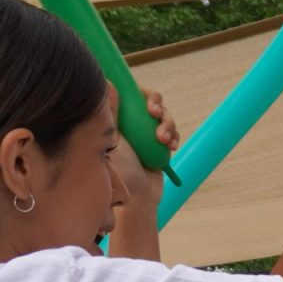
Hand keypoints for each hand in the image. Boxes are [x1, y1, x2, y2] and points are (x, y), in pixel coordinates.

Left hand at [121, 88, 179, 215]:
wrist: (138, 198)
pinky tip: (172, 146)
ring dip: (168, 124)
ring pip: (164, 116)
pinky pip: (172, 133)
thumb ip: (112, 112)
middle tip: (154, 112)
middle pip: (149, 101)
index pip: (130, 94)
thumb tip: (108, 83)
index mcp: (118, 118)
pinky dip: (174, 136)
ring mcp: (146, 135)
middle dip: (156, 105)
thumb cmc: (121, 170)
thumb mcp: (113, 137)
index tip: (144, 98)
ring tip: (164, 140)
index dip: (140, 92)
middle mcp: (132, 124)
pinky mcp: (159, 146)